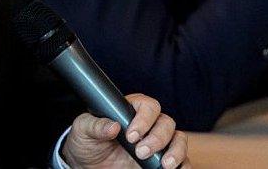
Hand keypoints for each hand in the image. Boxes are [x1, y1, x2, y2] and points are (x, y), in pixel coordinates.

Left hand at [62, 94, 188, 168]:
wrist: (89, 166)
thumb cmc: (87, 143)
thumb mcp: (83, 131)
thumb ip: (95, 125)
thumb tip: (113, 126)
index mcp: (131, 111)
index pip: (148, 106)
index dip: (144, 119)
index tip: (131, 136)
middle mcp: (149, 125)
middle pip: (166, 123)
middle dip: (157, 138)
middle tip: (140, 152)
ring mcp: (159, 144)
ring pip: (179, 139)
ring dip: (176, 151)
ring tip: (164, 165)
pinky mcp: (163, 162)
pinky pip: (184, 161)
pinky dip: (184, 165)